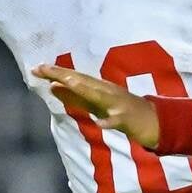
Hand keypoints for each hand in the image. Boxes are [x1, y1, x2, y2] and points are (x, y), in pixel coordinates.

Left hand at [33, 63, 158, 148]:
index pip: (75, 78)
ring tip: (67, 83)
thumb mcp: (96, 104)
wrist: (155, 122)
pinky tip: (100, 124)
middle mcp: (108, 92)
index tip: (37, 68)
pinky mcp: (129, 120)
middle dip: (62, 75)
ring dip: (83, 89)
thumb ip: (75, 97)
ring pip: (100, 96)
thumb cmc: (123, 112)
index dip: (56, 72)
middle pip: (83, 82)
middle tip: (41, 68)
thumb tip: (52, 87)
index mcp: (99, 88)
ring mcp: (119, 105)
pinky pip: (118, 121)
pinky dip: (109, 122)